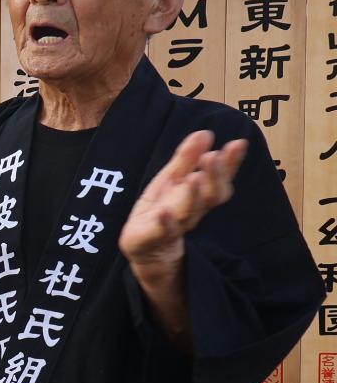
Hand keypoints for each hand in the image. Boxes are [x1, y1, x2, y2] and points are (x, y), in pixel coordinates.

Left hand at [120, 130, 246, 274]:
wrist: (145, 250)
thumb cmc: (161, 210)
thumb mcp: (171, 180)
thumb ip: (187, 158)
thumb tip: (205, 132)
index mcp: (198, 196)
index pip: (220, 179)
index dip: (230, 163)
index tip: (238, 144)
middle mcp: (192, 212)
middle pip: (210, 196)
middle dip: (214, 176)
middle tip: (215, 156)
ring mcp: (173, 226)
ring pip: (188, 213)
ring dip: (192, 195)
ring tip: (195, 177)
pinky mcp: (152, 238)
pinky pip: (161, 231)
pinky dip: (164, 222)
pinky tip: (163, 211)